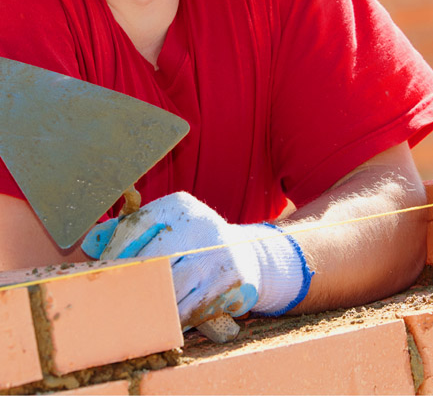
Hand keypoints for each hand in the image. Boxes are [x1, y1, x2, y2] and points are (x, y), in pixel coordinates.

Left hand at [82, 192, 310, 329]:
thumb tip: (91, 242)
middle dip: (130, 284)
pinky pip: (190, 310)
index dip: (116, 253)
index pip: (135, 228)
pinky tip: (164, 322)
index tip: (104, 273)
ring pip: (168, 291)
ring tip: (135, 315)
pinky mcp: (231, 281)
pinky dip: (173, 320)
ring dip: (150, 307)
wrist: (246, 254)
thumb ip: (129, 230)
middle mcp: (202, 224)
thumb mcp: (168, 224)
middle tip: (112, 302)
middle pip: (150, 262)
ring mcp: (218, 253)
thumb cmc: (193, 242)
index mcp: (180, 205)